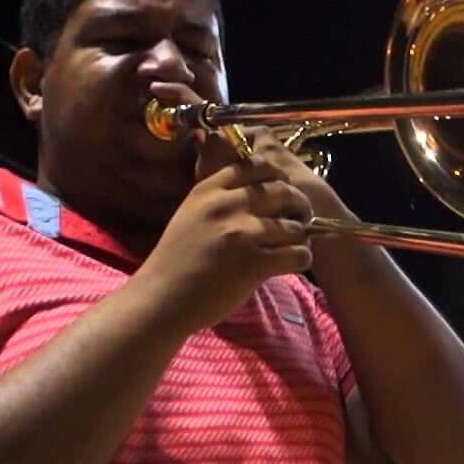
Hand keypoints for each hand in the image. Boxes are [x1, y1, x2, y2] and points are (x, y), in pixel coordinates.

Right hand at [134, 86, 319, 333]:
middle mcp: (226, 206)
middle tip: (301, 219)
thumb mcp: (192, 213)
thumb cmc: (176, 260)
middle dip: (299, 205)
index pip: (256, 165)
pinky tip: (293, 264)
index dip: (278, 177)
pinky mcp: (253, 263)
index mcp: (209, 189)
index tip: (284, 190)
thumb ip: (220, 198)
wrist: (161, 298)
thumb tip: (262, 191)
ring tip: (293, 247)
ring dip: (300, 237)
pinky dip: (302, 259)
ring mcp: (241, 234)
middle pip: (283, 191)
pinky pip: (297, 254)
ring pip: (294, 226)